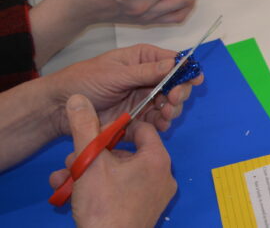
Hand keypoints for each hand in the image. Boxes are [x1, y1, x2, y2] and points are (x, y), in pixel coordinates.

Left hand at [46, 44, 203, 140]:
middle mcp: (148, 77)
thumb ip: (146, 71)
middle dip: (179, 93)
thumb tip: (174, 64)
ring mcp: (144, 98)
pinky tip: (161, 126)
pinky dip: (162, 124)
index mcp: (143, 59)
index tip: (195, 80)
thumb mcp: (115, 73)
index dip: (186, 70)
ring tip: (166, 115)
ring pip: (169, 104)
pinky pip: (157, 120)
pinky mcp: (138, 117)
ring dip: (172, 110)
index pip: (173, 61)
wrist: (60, 108)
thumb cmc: (85, 81)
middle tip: (173, 101)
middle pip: (176, 84)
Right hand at [48, 95, 175, 227]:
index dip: (117, 127)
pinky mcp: (144, 212)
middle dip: (95, 154)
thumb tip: (78, 99)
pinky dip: (100, 189)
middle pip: (127, 153)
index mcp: (157, 158)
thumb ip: (84, 127)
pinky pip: (123, 192)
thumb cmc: (104, 205)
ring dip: (91, 173)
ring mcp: (155, 196)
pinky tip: (72, 193)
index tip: (96, 133)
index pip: (142, 129)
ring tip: (65, 177)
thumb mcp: (90, 161)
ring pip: (120, 174)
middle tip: (72, 160)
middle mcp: (162, 175)